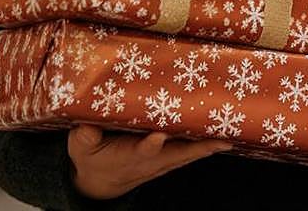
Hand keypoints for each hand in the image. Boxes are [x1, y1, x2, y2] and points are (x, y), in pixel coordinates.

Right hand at [67, 125, 230, 199]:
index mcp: (128, 155)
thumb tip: (86, 124)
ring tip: (227, 139)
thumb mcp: (80, 147)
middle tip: (218, 141)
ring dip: (206, 148)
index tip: (158, 136)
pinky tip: (223, 139)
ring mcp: (160, 161)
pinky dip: (205, 147)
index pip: (141, 151)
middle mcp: (149, 160)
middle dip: (196, 148)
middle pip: (176, 155)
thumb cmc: (91, 157)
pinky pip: (188, 153)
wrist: (100, 182)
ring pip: (186, 155)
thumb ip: (84, 136)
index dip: (151, 145)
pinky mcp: (166, 159)